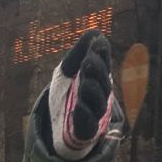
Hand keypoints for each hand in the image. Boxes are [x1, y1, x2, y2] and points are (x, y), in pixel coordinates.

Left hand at [52, 30, 115, 157]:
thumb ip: (77, 54)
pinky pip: (88, 123)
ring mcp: (95, 114)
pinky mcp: (87, 130)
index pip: (103, 65)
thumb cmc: (66, 95)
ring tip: (83, 82)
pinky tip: (77, 107)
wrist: (58, 127)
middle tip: (87, 62)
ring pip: (98, 103)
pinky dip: (83, 115)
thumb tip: (94, 32)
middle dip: (96, 71)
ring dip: (91, 91)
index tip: (96, 43)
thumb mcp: (66, 72)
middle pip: (103, 83)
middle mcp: (101, 95)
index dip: (101, 55)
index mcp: (97, 79)